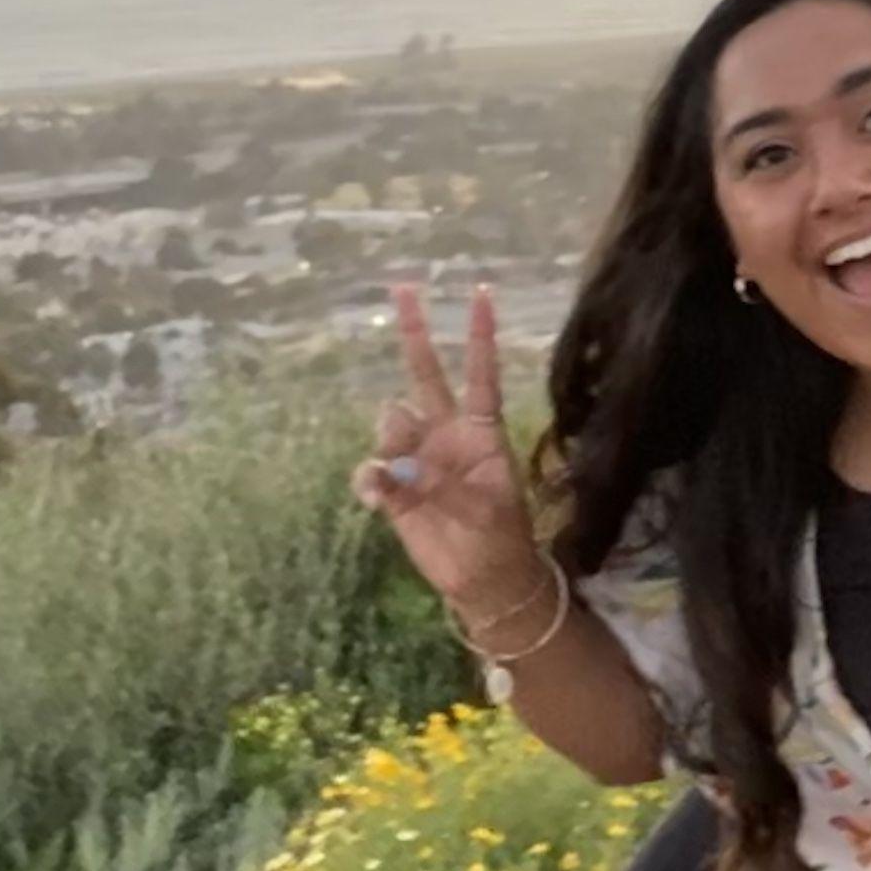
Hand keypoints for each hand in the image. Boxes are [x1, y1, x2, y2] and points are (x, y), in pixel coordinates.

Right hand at [351, 283, 542, 623]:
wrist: (484, 581)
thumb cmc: (500, 539)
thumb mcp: (486, 509)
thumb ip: (441, 481)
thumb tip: (394, 463)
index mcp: (482, 431)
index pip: (481, 374)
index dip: (480, 337)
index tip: (480, 292)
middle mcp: (446, 435)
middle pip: (427, 376)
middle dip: (416, 333)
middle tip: (404, 288)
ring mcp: (418, 459)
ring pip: (392, 423)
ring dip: (392, 437)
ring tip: (401, 472)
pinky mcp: (394, 489)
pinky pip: (371, 470)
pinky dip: (370, 478)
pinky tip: (376, 494)